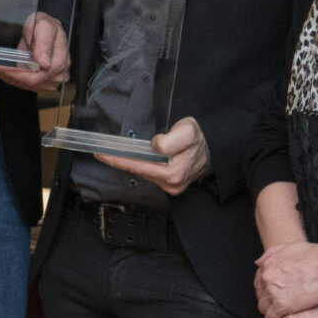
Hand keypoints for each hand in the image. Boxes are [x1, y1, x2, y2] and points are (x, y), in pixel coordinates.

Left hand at [0, 12, 69, 90]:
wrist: (46, 28)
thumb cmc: (46, 25)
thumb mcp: (44, 26)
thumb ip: (44, 43)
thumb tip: (44, 63)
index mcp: (60, 62)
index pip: (35, 76)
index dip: (15, 73)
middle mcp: (58, 75)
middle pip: (28, 82)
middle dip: (7, 74)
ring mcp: (50, 81)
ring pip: (23, 84)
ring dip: (6, 75)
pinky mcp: (41, 83)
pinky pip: (22, 83)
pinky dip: (9, 76)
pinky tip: (0, 68)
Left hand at [95, 116, 209, 195]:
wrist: (215, 146)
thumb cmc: (201, 139)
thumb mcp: (187, 132)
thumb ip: (169, 140)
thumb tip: (154, 145)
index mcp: (173, 174)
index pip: (139, 167)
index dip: (119, 161)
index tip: (103, 156)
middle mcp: (172, 184)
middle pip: (139, 172)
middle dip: (121, 162)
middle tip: (102, 153)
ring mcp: (171, 185)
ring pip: (144, 173)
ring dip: (130, 163)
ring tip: (113, 154)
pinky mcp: (171, 182)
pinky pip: (149, 173)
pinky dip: (139, 165)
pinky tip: (131, 158)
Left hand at [256, 237, 317, 317]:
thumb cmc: (314, 255)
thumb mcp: (288, 247)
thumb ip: (271, 254)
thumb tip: (257, 263)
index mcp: (267, 265)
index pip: (258, 282)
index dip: (266, 289)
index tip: (274, 294)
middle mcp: (266, 278)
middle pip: (260, 295)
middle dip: (268, 300)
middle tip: (279, 304)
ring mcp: (273, 292)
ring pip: (263, 307)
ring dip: (271, 311)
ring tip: (281, 314)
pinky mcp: (283, 305)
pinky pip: (271, 317)